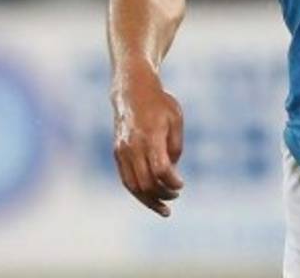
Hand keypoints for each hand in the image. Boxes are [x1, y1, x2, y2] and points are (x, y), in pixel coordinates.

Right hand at [111, 66, 184, 216]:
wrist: (132, 91)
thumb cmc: (160, 104)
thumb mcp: (176, 119)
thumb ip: (175, 147)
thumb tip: (171, 173)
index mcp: (150, 136)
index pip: (160, 168)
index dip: (172, 182)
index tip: (181, 184)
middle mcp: (133, 146)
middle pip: (146, 182)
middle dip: (162, 194)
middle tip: (176, 195)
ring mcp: (122, 151)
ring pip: (133, 186)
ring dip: (149, 200)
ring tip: (164, 208)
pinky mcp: (117, 154)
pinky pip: (126, 179)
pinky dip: (138, 192)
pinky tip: (150, 198)